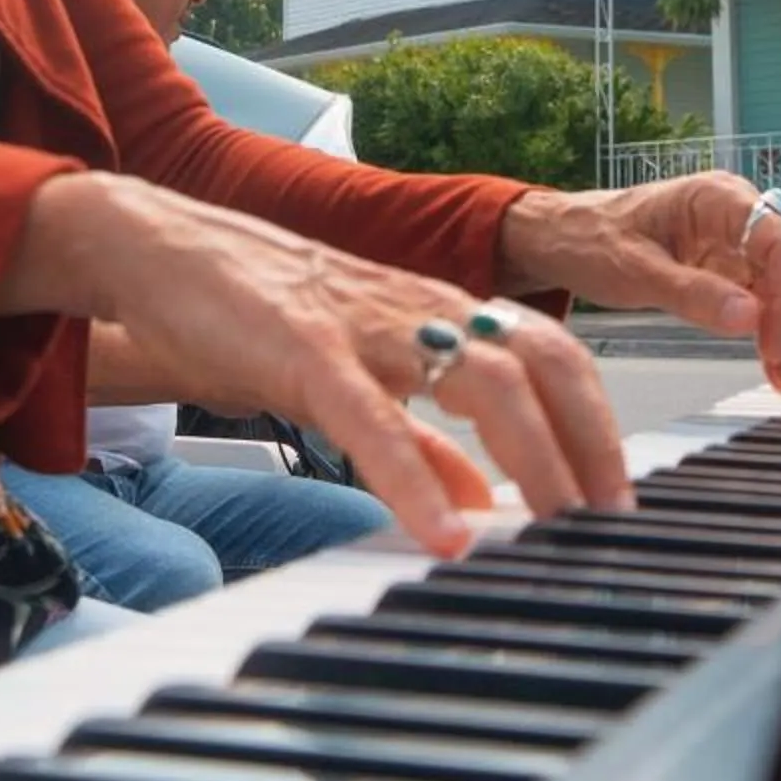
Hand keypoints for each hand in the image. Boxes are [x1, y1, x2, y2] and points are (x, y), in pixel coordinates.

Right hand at [4, 174, 631, 557]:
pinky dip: (416, 479)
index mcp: (439, 311)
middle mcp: (421, 307)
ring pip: (484, 379)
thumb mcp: (359, 374)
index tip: (618, 494)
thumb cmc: (259, 310)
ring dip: (532, 459)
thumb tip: (477, 504)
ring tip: (553, 529)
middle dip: (588, 440)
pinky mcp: (305, 347)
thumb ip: (421, 439)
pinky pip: (374, 418)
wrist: (162, 245)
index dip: (596, 420)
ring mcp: (368, 323)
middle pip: (543, 359)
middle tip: (608, 520)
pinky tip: (443, 534)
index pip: (552, 353)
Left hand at [497, 175, 780, 402]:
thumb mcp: (633, 271)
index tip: (775, 346)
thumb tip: (750, 319)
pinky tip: (778, 368)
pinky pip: (771, 299)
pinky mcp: (733, 268)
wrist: (562, 237)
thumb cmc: (589, 239)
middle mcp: (740, 214)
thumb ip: (692, 294)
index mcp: (719, 198)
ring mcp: (739, 242)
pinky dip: (779, 334)